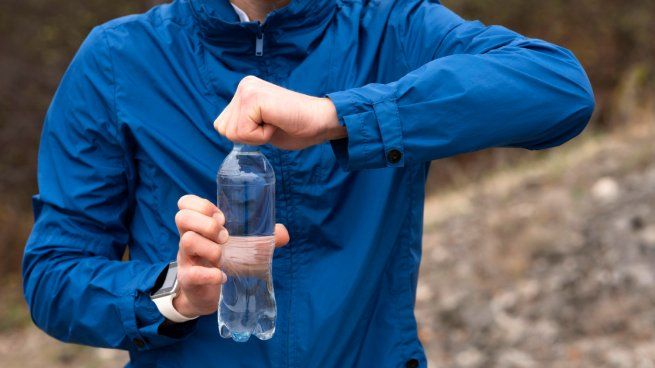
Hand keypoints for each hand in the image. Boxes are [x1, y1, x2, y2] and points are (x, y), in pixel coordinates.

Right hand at [173, 194, 289, 317]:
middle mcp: (188, 238)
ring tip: (223, 258)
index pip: (186, 203)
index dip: (202, 205)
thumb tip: (284, 233)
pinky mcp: (188, 279)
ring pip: (188, 241)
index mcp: (199, 226)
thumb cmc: (222, 263)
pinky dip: (211, 274)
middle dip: (208, 224)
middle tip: (226, 237)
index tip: (222, 218)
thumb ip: (261, 239)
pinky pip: (193, 273)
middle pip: (182, 217)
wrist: (207, 295)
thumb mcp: (240, 248)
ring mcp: (186, 259)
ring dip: (211, 248)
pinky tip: (223, 277)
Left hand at [214, 76, 346, 149]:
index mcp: (244, 90)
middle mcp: (244, 85)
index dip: (245, 135)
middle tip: (272, 125)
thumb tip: (222, 129)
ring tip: (275, 123)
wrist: (321, 121)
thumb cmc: (297, 126)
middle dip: (248, 136)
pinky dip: (261, 136)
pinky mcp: (254, 98)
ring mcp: (248, 89)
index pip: (222, 125)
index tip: (268, 125)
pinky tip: (276, 123)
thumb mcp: (260, 124)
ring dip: (255, 136)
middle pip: (223, 129)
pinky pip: (244, 131)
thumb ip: (243, 122)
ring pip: (231, 132)